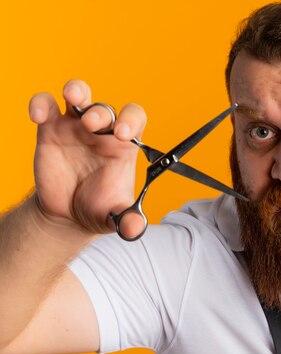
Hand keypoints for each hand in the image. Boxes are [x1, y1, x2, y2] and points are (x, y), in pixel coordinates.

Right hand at [29, 80, 146, 233]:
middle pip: (106, 108)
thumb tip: (135, 229)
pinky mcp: (50, 130)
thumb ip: (128, 221)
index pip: (135, 120)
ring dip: (77, 91)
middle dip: (101, 112)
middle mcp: (102, 133)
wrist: (68, 215)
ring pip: (79, 96)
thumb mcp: (115, 217)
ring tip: (73, 97)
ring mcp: (75, 128)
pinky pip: (46, 106)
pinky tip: (38, 115)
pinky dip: (41, 103)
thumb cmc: (98, 209)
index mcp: (123, 148)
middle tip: (94, 125)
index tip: (124, 134)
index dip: (131, 121)